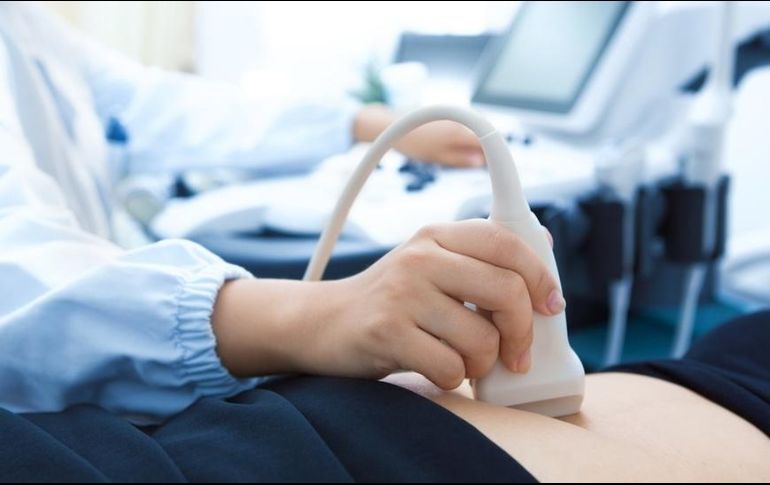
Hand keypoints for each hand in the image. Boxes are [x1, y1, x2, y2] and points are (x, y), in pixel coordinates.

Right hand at [212, 220, 564, 389]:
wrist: (325, 322)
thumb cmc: (392, 300)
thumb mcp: (430, 264)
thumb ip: (478, 258)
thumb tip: (543, 247)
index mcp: (437, 234)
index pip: (507, 243)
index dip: (541, 277)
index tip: (551, 306)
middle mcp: (420, 257)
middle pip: (506, 291)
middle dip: (522, 332)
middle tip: (516, 353)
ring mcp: (402, 294)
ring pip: (482, 339)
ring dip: (482, 363)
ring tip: (463, 360)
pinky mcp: (387, 333)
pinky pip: (451, 368)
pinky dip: (454, 378)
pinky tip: (437, 368)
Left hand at [353, 104, 484, 167]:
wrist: (390, 125)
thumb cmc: (412, 143)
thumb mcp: (437, 157)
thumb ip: (460, 159)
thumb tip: (480, 163)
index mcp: (460, 131)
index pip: (488, 140)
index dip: (494, 153)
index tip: (494, 164)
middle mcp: (459, 120)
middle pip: (482, 134)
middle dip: (485, 147)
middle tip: (481, 164)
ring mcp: (453, 116)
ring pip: (472, 130)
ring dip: (474, 142)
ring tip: (467, 157)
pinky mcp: (446, 115)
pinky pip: (462, 126)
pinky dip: (464, 136)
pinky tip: (455, 146)